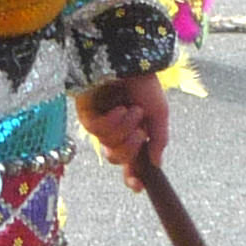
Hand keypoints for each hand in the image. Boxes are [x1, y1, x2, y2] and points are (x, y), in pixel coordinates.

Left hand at [74, 71, 168, 191]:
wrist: (129, 59)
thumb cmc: (145, 82)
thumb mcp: (159, 112)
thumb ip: (159, 139)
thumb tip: (157, 164)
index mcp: (135, 130)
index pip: (132, 160)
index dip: (134, 176)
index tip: (139, 186)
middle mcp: (116, 129)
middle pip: (118, 158)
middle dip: (130, 149)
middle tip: (140, 133)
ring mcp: (100, 122)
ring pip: (108, 146)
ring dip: (124, 130)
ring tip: (131, 109)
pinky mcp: (86, 114)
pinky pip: (97, 132)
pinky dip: (111, 122)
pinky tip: (117, 108)